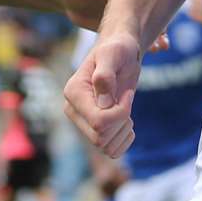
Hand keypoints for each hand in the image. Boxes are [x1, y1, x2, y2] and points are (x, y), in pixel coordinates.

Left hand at [59, 0, 168, 50]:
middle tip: (163, 44)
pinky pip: (129, 39)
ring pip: (141, 30)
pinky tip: (142, 58)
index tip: (161, 25)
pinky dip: (137, 47)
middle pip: (149, 17)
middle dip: (159, 29)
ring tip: (157, 50)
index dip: (156, 11)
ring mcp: (123, 18)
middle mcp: (128, 4)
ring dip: (151, 39)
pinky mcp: (115, 30)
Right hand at [62, 30, 141, 157]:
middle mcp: (74, 110)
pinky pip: (110, 151)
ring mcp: (83, 122)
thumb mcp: (113, 54)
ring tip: (125, 110)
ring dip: (122, 131)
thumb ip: (105, 75)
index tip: (128, 93)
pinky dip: (123, 141)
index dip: (120, 112)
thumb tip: (103, 103)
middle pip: (100, 137)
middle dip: (121, 121)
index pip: (98, 121)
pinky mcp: (94, 129)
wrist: (121, 52)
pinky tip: (126, 122)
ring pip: (105, 147)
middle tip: (127, 99)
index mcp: (73, 93)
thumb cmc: (117, 50)